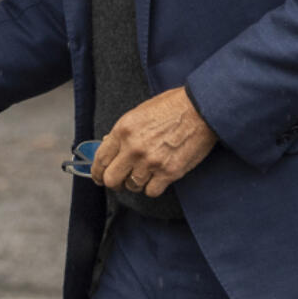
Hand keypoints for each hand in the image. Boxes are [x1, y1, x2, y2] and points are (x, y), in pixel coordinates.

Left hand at [90, 87, 217, 198]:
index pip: (101, 159)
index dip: (97, 172)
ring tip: (143, 174)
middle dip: (114, 182)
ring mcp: (151, 162)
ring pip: (132, 187)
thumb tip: (110, 145)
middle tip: (119, 181)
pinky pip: (151, 191)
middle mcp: (133, 148)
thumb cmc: (171, 107)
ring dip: (135, 183)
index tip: (99, 176)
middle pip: (112, 179)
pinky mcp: (169, 173)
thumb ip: (123, 132)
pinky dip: (152, 187)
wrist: (200, 110)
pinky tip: (157, 178)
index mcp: (123, 130)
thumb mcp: (139, 112)